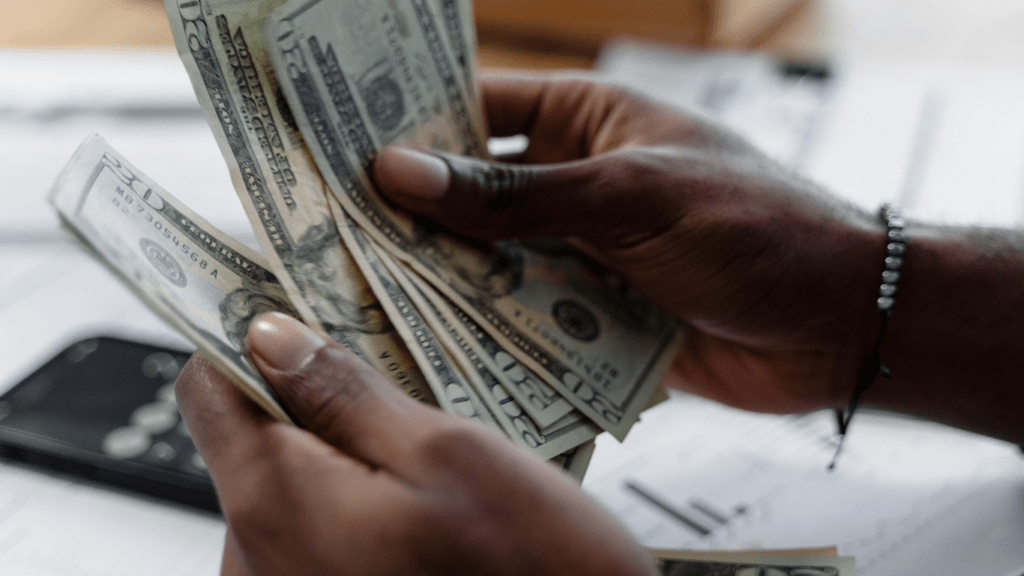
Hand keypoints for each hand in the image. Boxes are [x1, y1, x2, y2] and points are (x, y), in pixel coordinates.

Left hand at [176, 311, 655, 575]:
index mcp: (278, 506)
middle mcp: (260, 561)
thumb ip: (346, 393)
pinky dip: (358, 497)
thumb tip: (271, 337)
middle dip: (314, 396)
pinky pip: (318, 528)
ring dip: (347, 449)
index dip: (246, 338)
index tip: (292, 305)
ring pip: (293, 483)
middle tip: (392, 372)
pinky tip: (422, 496)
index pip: (208, 390)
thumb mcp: (451, 455)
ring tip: (424, 441)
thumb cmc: (532, 575)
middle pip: (253, 438)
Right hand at [373, 75, 884, 414]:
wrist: (839, 325)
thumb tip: (403, 173)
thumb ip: (517, 196)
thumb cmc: (756, 227)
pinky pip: (524, 319)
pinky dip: (485, 332)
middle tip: (329, 233)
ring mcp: (583, 252)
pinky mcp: (595, 316)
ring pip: (491, 262)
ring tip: (359, 294)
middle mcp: (578, 184)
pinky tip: (430, 346)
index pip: (480, 110)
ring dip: (442, 280)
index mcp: (589, 122)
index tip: (337, 146)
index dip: (411, 125)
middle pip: (474, 195)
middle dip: (413, 215)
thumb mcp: (630, 196)